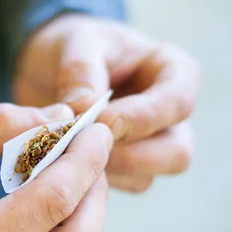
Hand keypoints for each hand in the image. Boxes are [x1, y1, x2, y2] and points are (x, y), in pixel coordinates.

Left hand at [14, 14, 199, 191]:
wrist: (53, 67)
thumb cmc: (76, 47)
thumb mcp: (77, 44)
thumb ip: (81, 71)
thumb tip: (82, 109)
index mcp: (173, 74)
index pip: (178, 103)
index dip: (142, 118)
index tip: (101, 122)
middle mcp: (169, 116)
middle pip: (176, 152)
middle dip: (130, 157)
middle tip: (84, 147)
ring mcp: (150, 146)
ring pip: (147, 178)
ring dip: (108, 174)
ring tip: (67, 157)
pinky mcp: (126, 169)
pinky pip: (118, 187)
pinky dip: (92, 184)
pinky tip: (64, 168)